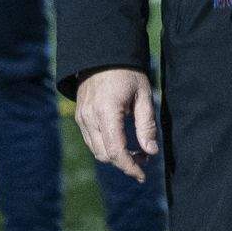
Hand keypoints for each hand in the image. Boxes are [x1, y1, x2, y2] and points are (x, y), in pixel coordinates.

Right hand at [75, 67, 158, 181]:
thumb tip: (151, 152)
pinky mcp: (79, 116)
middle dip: (124, 163)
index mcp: (107, 112)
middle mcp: (89, 117)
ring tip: (137, 151)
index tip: (142, 176)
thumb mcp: (144, 95)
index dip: (129, 167)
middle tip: (145, 159)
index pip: (116, 151)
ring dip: (115, 156)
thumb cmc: (128, 73)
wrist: (103, 54)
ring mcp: (81, 117)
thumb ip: (146, 125)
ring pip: (97, 150)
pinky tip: (122, 141)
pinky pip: (92, 140)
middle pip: (104, 155)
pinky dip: (106, 146)